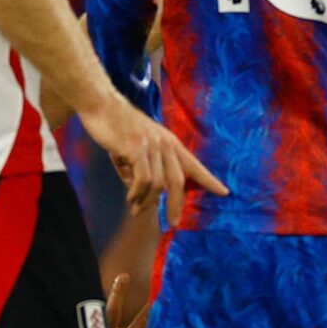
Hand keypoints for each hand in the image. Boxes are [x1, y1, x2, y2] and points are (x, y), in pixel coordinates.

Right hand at [77, 90, 227, 214]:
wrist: (101, 105)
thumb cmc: (117, 127)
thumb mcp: (137, 149)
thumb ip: (143, 171)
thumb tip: (143, 198)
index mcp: (170, 143)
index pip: (194, 165)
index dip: (209, 180)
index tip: (225, 192)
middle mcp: (165, 144)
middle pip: (178, 181)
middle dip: (177, 205)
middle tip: (174, 223)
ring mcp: (152, 145)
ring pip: (158, 184)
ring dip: (146, 201)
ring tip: (135, 208)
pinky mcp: (137, 148)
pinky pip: (143, 179)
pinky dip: (136, 193)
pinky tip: (130, 198)